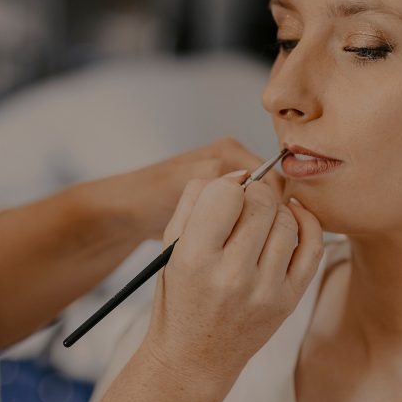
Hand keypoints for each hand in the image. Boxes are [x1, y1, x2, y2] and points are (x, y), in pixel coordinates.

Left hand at [112, 137, 285, 239]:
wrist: (128, 212)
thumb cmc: (150, 194)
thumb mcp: (183, 181)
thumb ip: (216, 177)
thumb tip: (248, 182)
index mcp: (231, 151)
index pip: (272, 179)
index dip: (272, 207)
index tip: (264, 234)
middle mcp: (234, 165)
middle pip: (269, 195)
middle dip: (263, 219)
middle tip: (252, 244)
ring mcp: (230, 187)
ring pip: (259, 211)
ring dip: (254, 229)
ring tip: (244, 249)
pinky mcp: (224, 207)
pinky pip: (246, 220)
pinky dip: (244, 234)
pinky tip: (236, 249)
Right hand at [140, 171, 323, 386]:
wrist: (194, 357)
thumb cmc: (180, 296)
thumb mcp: (171, 246)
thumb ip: (195, 200)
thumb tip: (237, 174)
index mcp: (195, 259)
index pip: (227, 194)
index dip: (228, 185)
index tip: (226, 194)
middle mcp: (232, 276)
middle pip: (261, 203)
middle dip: (254, 192)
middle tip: (245, 202)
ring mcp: (265, 291)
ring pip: (287, 220)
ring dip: (276, 209)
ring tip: (261, 218)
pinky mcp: (288, 301)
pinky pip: (313, 247)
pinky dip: (307, 223)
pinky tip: (292, 217)